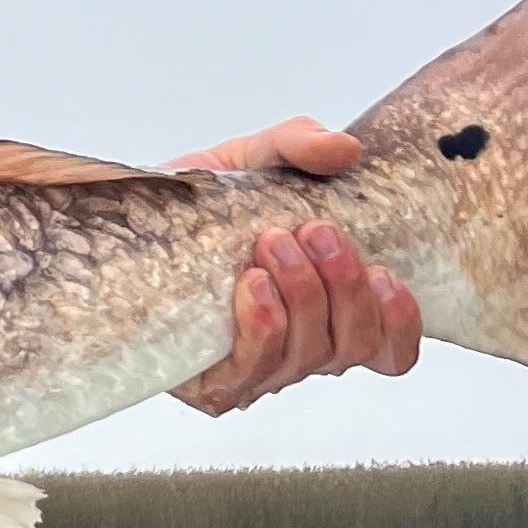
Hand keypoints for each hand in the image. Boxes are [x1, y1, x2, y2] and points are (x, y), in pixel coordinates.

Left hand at [166, 118, 424, 415]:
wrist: (125, 223)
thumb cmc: (203, 206)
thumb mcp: (255, 160)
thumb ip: (300, 145)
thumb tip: (343, 149)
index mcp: (329, 308)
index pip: (390, 346)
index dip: (401, 321)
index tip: (386, 273)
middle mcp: (301, 346)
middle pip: (354, 346)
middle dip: (345, 287)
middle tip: (315, 232)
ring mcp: (257, 369)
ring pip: (308, 358)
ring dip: (303, 296)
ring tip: (273, 243)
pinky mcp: (209, 382)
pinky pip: (250, 373)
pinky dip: (262, 326)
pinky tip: (252, 286)